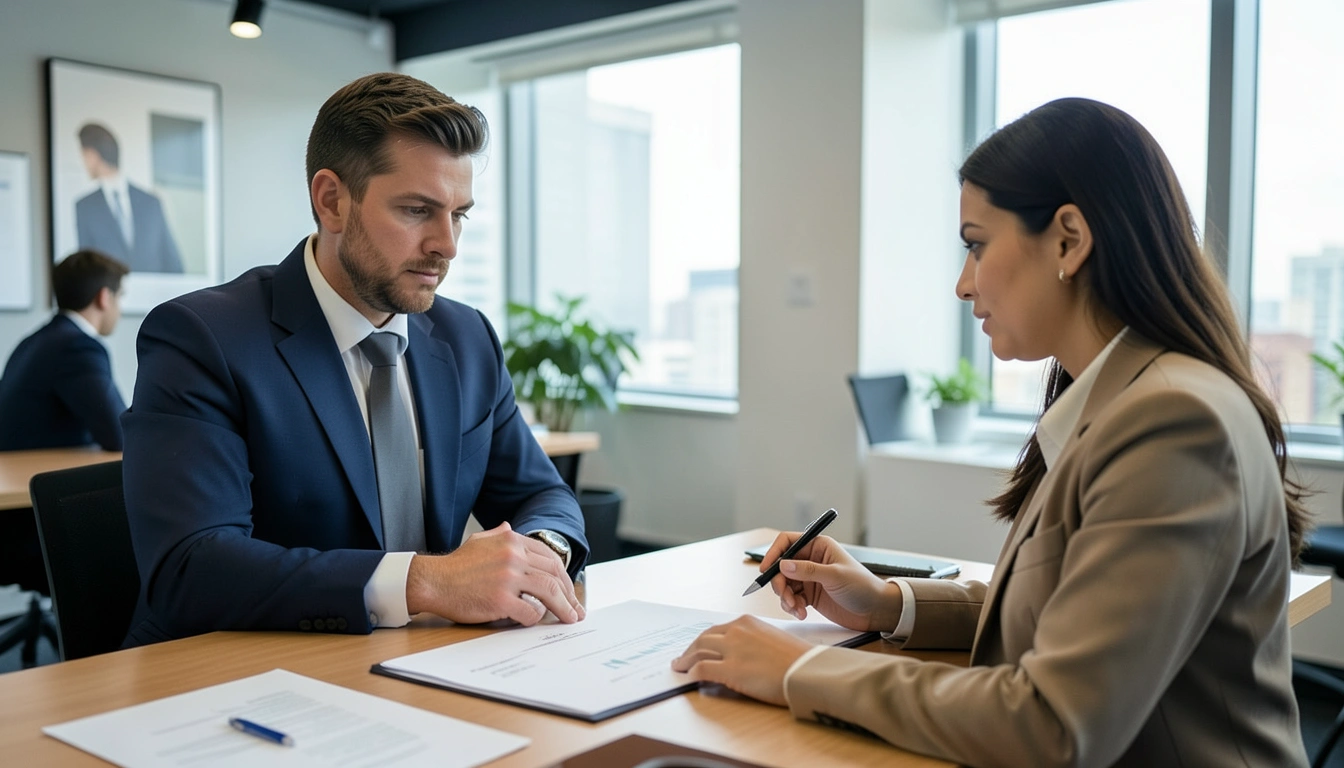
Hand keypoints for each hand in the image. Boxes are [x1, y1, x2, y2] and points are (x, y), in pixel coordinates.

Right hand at [405, 522, 584, 625]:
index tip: (569, 590)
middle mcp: (513, 555)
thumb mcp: (479, 541)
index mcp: (511, 540)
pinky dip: (535, 618)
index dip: (564, 576)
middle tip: (576, 609)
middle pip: (554, 575)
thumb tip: (509, 528)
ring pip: (549, 593)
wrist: (432, 581)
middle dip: (569, 594)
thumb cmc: (455, 566)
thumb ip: (499, 535)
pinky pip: (529, 611)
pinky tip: (533, 620)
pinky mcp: (500, 599)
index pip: (550, 557)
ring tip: (569, 619)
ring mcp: (508, 577)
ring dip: (563, 609)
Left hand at [670, 615, 810, 706]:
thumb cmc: (797, 659)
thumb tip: (740, 655)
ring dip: (686, 661)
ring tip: (680, 667)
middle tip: (683, 658)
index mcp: (746, 622)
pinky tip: (689, 678)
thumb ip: (752, 642)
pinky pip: (701, 670)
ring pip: (698, 652)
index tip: (698, 647)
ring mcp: (731, 650)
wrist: (806, 671)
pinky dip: (691, 674)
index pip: (717, 630)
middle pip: (703, 639)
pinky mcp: (729, 670)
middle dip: (690, 649)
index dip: (704, 640)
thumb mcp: (771, 639)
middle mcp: (735, 631)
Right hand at [761, 532, 901, 631]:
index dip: (773, 553)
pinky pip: (791, 598)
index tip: (766, 569)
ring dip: (785, 597)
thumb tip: (783, 564)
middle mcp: (811, 560)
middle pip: (781, 566)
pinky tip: (802, 613)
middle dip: (779, 582)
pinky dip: (792, 606)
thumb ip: (808, 570)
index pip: (787, 542)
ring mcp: (809, 578)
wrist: (876, 611)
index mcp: (818, 546)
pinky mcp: (810, 595)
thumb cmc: (862, 587)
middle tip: (784, 596)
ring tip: (796, 608)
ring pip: (784, 584)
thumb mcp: (835, 576)